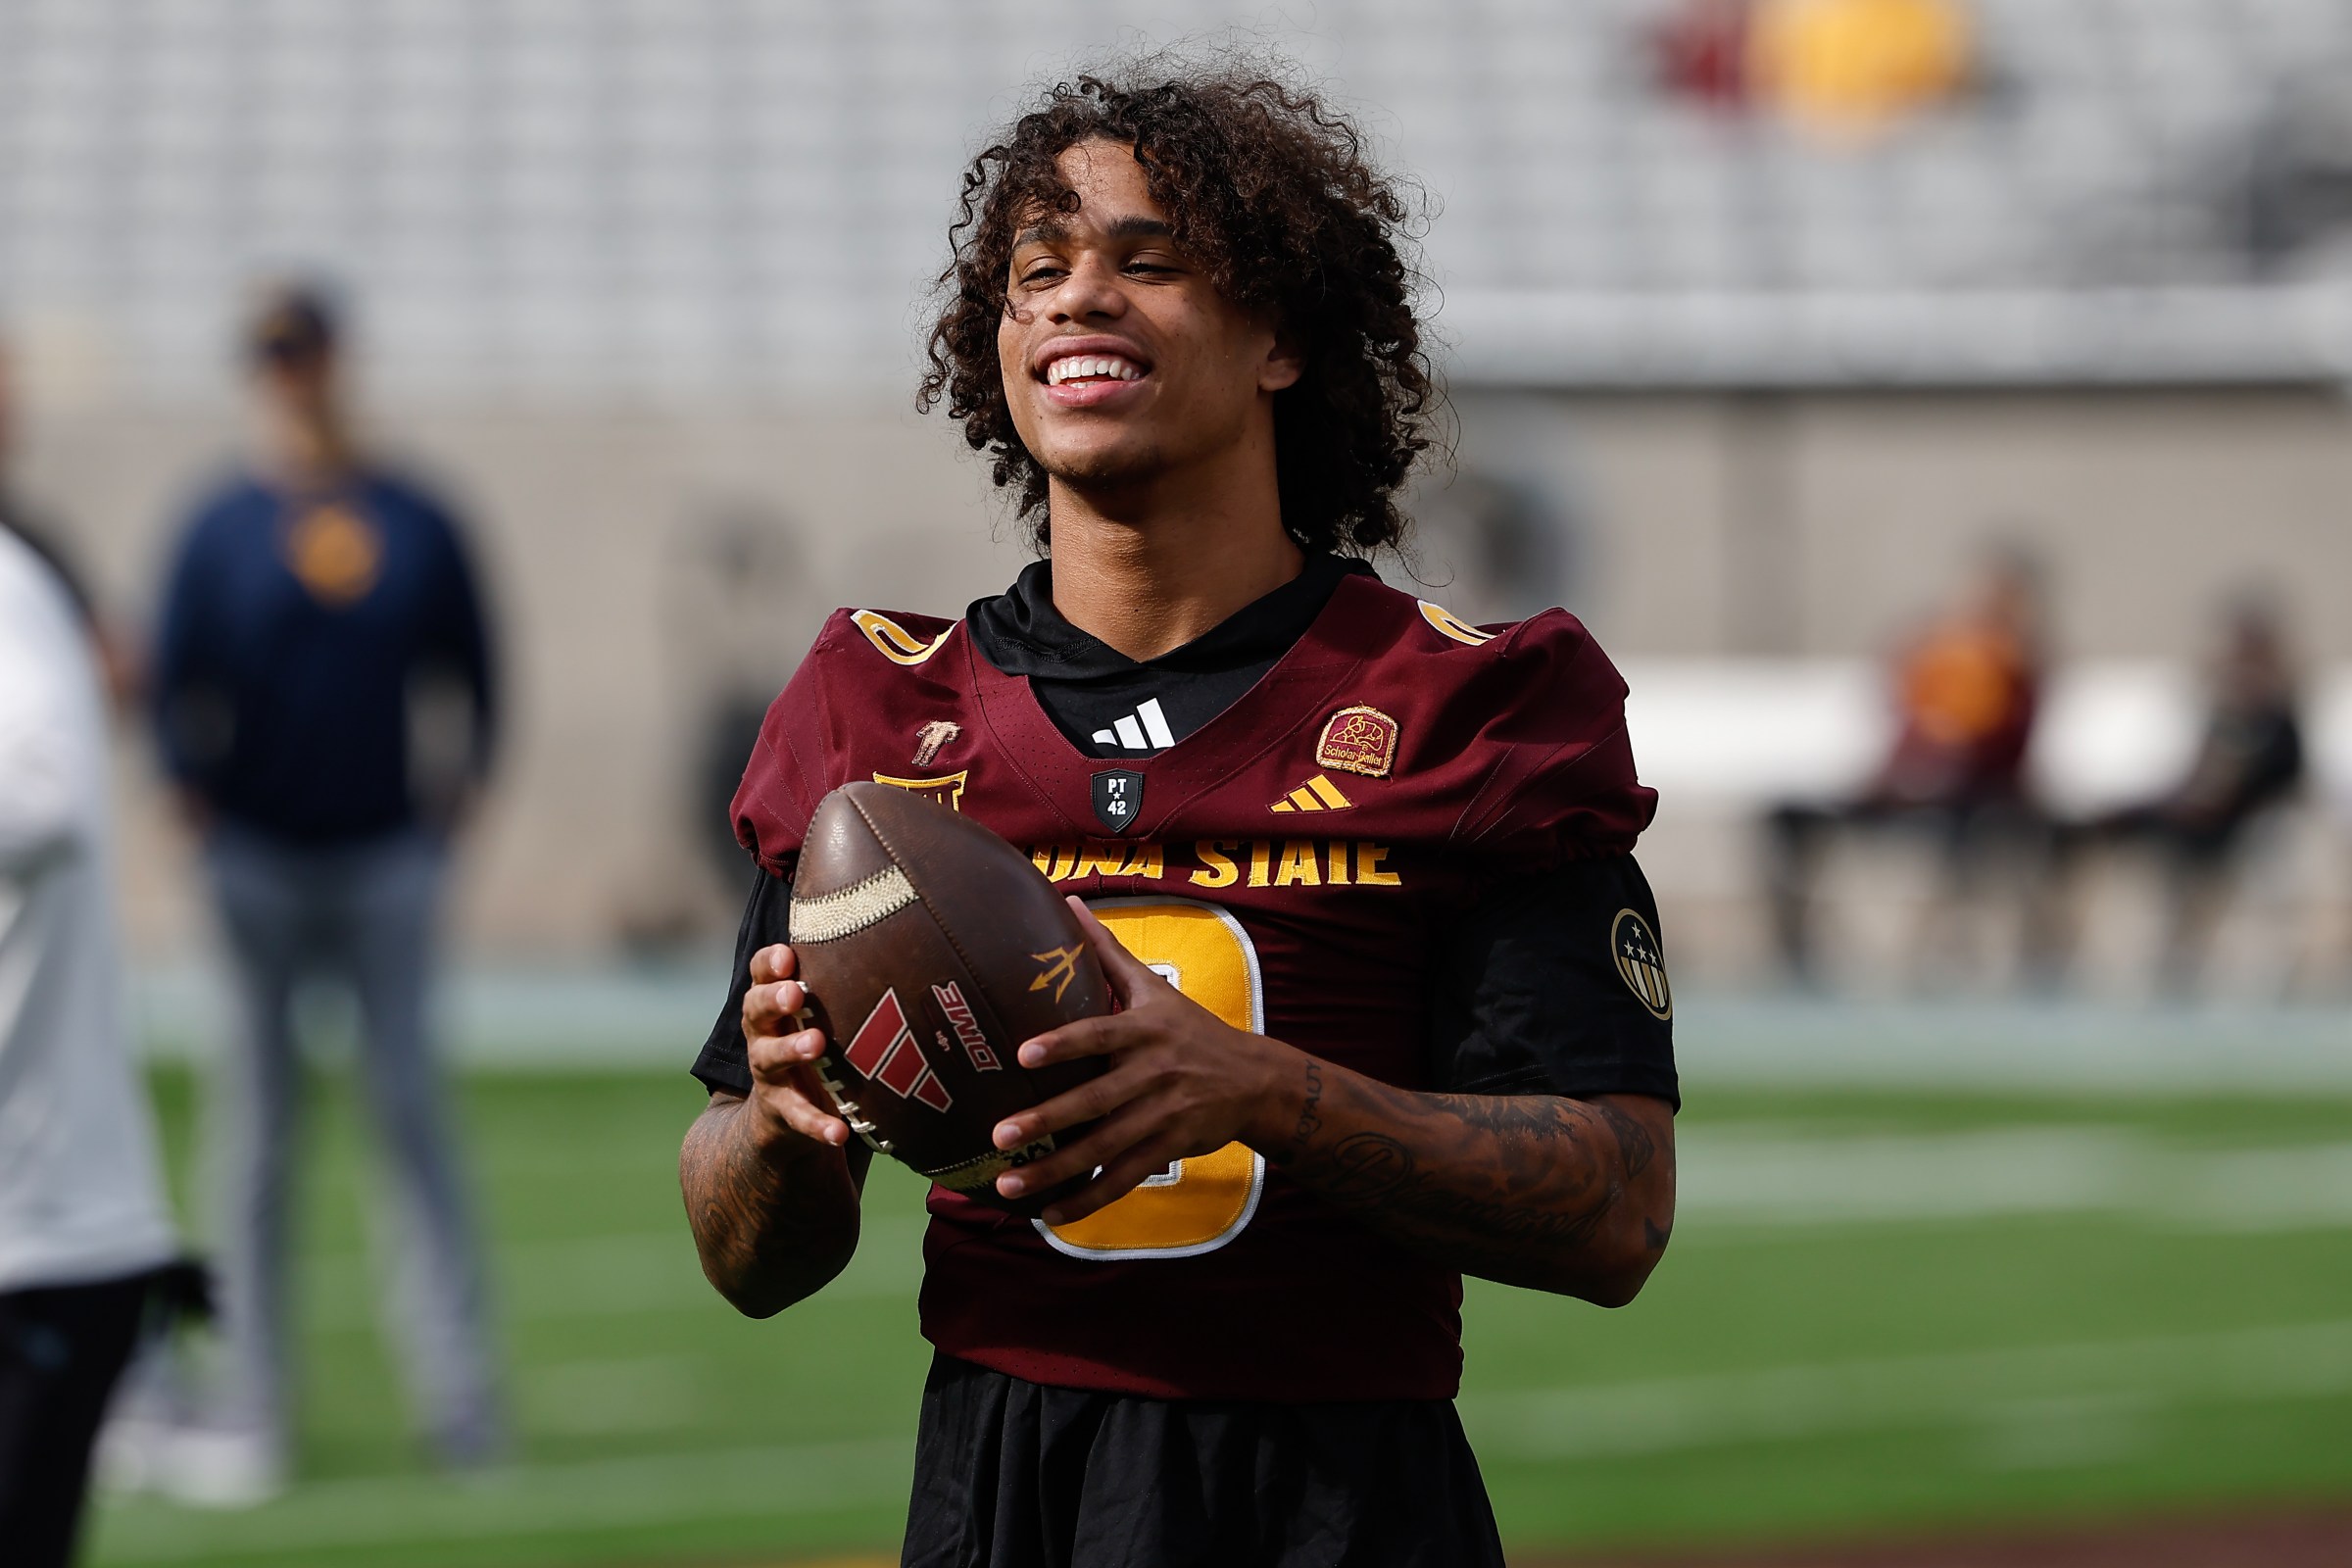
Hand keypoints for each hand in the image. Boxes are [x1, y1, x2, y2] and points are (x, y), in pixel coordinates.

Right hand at [740, 943, 852, 1149]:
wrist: (780, 1116)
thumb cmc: (811, 1043)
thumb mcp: (818, 1011)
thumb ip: (838, 976)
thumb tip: (893, 920)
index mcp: (772, 1004)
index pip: (760, 975)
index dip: (768, 964)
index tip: (786, 955)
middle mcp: (763, 1034)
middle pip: (755, 1010)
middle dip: (773, 999)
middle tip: (795, 993)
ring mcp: (769, 1074)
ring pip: (770, 1058)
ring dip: (792, 1050)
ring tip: (816, 1044)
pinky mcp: (782, 1112)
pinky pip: (799, 1118)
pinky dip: (818, 1126)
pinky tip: (839, 1132)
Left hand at [990, 899, 1296, 1222]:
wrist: (1256, 1080)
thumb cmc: (1191, 1030)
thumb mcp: (1155, 988)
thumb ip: (1107, 951)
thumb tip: (1068, 901)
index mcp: (1144, 1030)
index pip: (1100, 1034)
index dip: (1064, 1044)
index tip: (1023, 1054)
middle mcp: (1153, 1073)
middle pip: (1095, 1101)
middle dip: (1047, 1120)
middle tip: (1000, 1135)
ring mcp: (1163, 1115)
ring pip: (1104, 1148)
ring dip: (1055, 1171)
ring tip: (1008, 1185)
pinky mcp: (1170, 1148)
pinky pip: (1125, 1177)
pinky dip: (1089, 1199)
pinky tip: (1051, 1215)